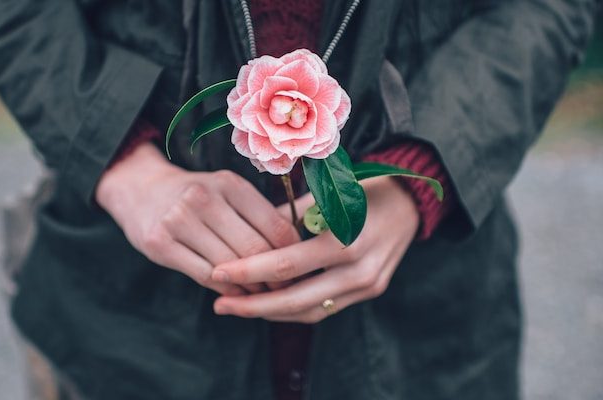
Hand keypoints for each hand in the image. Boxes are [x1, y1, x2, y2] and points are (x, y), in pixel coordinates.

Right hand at [95, 142, 299, 295]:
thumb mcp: (228, 191)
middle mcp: (204, 197)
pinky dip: (226, 290)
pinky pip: (205, 276)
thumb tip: (302, 246)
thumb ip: (260, 214)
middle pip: (254, 249)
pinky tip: (236, 292)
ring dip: (252, 287)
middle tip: (286, 289)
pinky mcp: (159, 243)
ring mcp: (179, 219)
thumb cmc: (198, 197)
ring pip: (230, 266)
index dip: (293, 255)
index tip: (301, 269)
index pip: (276, 227)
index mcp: (230, 183)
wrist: (141, 189)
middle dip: (275, 276)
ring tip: (264, 294)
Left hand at [210, 176, 418, 322]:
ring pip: (310, 311)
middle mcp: (359, 269)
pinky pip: (325, 308)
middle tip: (220, 305)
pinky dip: (295, 308)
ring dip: (272, 313)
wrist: (412, 202)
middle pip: (296, 299)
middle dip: (253, 305)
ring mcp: (368, 285)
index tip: (217, 272)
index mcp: (346, 239)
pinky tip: (271, 304)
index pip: (287, 264)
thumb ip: (290, 217)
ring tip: (239, 307)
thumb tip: (248, 234)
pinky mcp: (370, 291)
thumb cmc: (365, 187)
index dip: (249, 271)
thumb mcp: (328, 193)